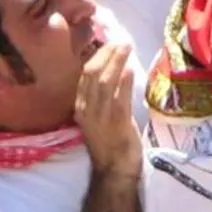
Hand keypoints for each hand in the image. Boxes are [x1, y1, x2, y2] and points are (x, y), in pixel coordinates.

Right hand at [75, 42, 141, 176]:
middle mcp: (87, 110)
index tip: (109, 43)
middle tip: (121, 41)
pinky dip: (124, 81)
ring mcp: (101, 117)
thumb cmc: (111, 140)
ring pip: (104, 82)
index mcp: (81, 106)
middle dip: (107, 54)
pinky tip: (130, 69)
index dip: (97, 56)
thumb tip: (114, 67)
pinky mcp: (117, 123)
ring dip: (116, 62)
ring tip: (126, 48)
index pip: (84, 75)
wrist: (115, 169)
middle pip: (92, 74)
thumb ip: (103, 95)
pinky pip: (119, 98)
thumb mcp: (100, 115)